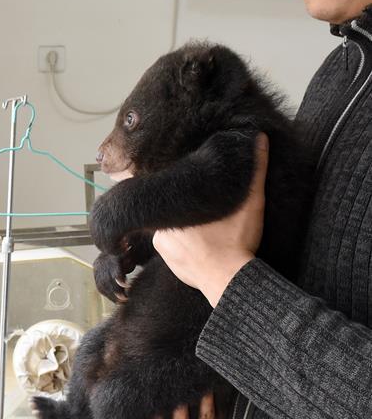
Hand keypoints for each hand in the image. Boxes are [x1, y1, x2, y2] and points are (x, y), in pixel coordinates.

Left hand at [153, 134, 267, 306]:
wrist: (229, 280)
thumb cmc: (237, 241)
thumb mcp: (250, 203)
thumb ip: (254, 171)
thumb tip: (259, 138)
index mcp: (177, 205)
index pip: (170, 187)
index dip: (179, 184)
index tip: (192, 187)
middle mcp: (162, 223)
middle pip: (171, 207)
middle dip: (183, 206)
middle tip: (204, 213)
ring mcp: (161, 241)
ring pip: (169, 225)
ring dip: (182, 225)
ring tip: (203, 229)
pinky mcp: (164, 257)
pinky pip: (169, 244)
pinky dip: (180, 243)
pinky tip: (197, 244)